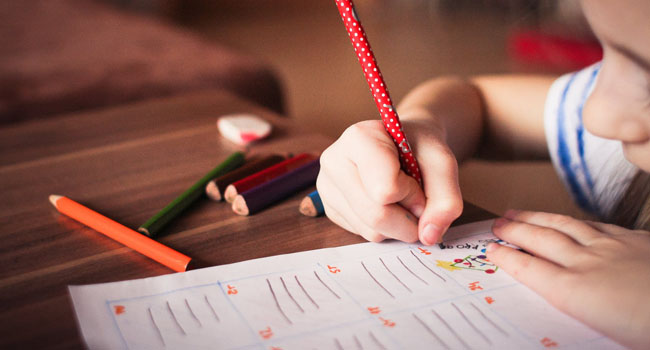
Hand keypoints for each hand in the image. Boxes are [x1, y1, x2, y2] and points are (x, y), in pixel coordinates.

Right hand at [316, 118, 462, 244]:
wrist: (403, 145)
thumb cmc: (419, 148)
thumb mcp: (443, 163)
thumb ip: (446, 198)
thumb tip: (428, 236)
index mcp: (358, 138)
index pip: (386, 189)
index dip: (412, 194)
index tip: (417, 180)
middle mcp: (334, 161)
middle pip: (376, 215)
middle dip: (408, 218)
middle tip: (417, 200)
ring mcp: (327, 187)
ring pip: (370, 230)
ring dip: (398, 225)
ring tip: (400, 198)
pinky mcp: (330, 208)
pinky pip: (363, 234)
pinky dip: (385, 228)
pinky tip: (385, 204)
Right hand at [487, 210, 649, 349]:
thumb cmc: (648, 329)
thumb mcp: (606, 335)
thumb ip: (579, 311)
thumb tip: (562, 300)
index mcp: (577, 292)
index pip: (530, 269)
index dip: (507, 257)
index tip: (490, 250)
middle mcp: (589, 264)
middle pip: (542, 240)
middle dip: (515, 230)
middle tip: (497, 223)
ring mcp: (613, 248)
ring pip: (566, 226)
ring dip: (538, 218)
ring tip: (520, 212)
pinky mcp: (637, 241)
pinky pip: (597, 225)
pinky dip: (575, 221)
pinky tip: (571, 220)